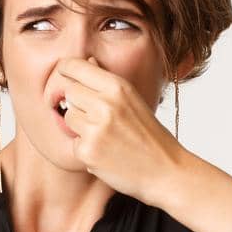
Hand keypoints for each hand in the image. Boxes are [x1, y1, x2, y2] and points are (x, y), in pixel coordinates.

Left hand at [54, 55, 190, 206]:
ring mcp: (95, 128)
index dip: (67, 70)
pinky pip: (74, 143)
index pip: (75, 66)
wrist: (166, 170)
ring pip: (69, 117)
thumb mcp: (134, 100)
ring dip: (81, 127)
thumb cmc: (151, 136)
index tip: (65, 76)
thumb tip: (88, 61)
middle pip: (69, 92)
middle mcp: (105, 104)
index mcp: (118, 87)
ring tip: (105, 136)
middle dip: (78, 103)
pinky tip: (107, 153)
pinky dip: (87, 149)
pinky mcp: (88, 151)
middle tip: (97, 117)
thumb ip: (108, 82)